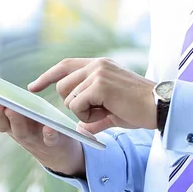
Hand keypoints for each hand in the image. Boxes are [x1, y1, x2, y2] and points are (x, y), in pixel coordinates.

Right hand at [0, 77, 85, 176]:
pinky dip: (48, 134)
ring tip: (12, 109)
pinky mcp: (52, 141)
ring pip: (21, 131)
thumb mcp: (9, 108)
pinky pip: (49, 139)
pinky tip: (48, 127)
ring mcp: (33, 137)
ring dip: (15, 121)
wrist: (56, 151)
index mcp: (4, 119)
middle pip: (1, 123)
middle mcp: (15, 130)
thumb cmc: (29, 123)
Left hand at [28, 58, 156, 133]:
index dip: (48, 76)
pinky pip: (78, 105)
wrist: (159, 106)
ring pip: (69, 98)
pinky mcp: (99, 84)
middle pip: (63, 86)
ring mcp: (98, 72)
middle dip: (73, 104)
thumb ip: (92, 112)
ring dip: (84, 112)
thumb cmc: (138, 108)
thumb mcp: (111, 108)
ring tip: (107, 111)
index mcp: (99, 65)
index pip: (65, 65)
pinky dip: (88, 115)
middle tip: (98, 112)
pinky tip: (108, 113)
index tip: (32, 87)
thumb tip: (78, 126)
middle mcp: (97, 65)